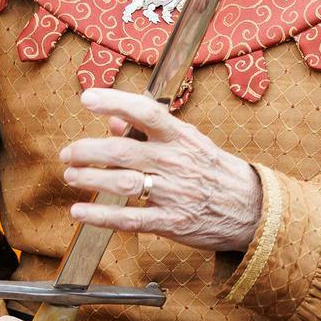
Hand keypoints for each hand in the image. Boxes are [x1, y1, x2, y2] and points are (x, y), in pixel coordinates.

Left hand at [61, 88, 262, 251]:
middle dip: (88, 151)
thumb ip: (151, 131)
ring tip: (70, 176)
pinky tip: (79, 212)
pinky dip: (100, 217)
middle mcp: (175, 162)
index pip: (145, 112)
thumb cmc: (216, 171)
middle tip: (68, 153)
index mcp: (181, 137)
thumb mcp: (190, 142)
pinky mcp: (172, 222)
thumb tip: (114, 121)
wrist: (252, 208)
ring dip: (89, 179)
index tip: (88, 98)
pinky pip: (130, 219)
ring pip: (122, 184)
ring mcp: (174, 193)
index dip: (114, 102)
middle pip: (123, 152)